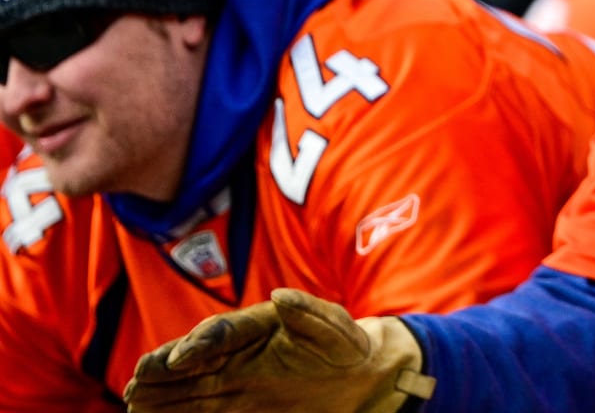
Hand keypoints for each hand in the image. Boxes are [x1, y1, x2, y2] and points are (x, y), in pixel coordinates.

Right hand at [125, 289, 433, 412]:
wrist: (358, 376)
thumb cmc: (346, 346)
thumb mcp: (337, 329)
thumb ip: (309, 313)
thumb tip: (280, 296)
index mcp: (259, 326)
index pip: (222, 333)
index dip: (198, 344)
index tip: (177, 359)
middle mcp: (240, 353)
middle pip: (195, 361)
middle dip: (163, 371)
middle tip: (135, 383)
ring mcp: (235, 379)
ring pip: (190, 388)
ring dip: (162, 394)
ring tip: (133, 402)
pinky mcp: (238, 405)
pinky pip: (202, 410)